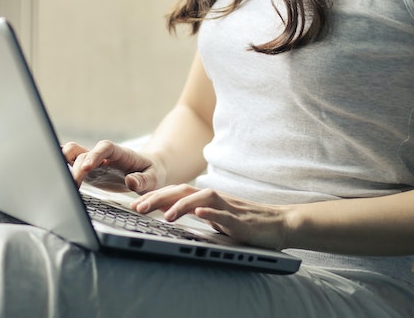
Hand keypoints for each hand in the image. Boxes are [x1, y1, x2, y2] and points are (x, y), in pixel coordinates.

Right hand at [61, 140, 164, 193]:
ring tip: (65, 185)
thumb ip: (143, 180)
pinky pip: (71, 164)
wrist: (148, 172)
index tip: (87, 167)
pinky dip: (62, 167)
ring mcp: (94, 162)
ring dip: (64, 164)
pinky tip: (56, 178)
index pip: (105, 148)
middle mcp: (103, 155)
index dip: (94, 155)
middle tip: (75, 186)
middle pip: (83, 152)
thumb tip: (131, 182)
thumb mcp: (154, 178)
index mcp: (120, 153)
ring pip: (72, 154)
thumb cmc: (151, 173)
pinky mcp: (88, 171)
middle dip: (75, 167)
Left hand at [131, 184, 291, 249]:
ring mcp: (228, 206)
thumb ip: (196, 213)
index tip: (134, 204)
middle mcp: (214, 197)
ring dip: (181, 205)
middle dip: (158, 198)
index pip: (175, 192)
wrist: (279, 223)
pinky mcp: (241, 219)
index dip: (154, 196)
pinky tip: (199, 214)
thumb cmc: (245, 221)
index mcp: (206, 198)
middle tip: (138, 208)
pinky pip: (224, 213)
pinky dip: (211, 212)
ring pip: (201, 198)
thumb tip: (168, 213)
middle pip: (182, 190)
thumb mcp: (215, 217)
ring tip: (165, 216)